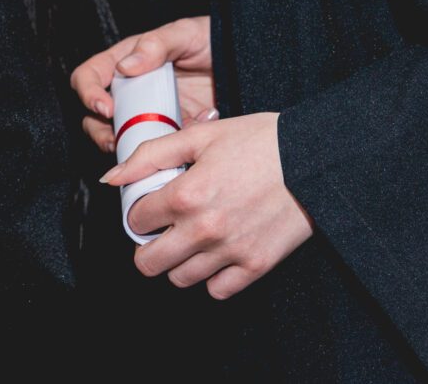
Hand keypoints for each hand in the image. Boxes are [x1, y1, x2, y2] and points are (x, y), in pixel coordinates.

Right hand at [71, 15, 216, 152]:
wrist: (246, 64)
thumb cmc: (211, 40)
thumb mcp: (186, 34)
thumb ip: (156, 45)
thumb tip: (125, 66)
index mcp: (125, 61)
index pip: (89, 76)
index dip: (88, 93)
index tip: (105, 108)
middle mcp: (131, 90)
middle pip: (93, 115)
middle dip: (100, 131)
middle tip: (116, 141)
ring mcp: (147, 114)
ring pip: (119, 138)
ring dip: (126, 148)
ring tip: (147, 150)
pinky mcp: (167, 133)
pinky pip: (155, 151)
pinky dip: (164, 153)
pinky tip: (187, 142)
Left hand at [103, 112, 313, 298]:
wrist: (314, 159)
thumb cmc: (259, 141)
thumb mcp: (200, 135)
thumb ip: (150, 156)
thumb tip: (112, 177)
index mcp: (187, 194)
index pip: (136, 220)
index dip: (139, 211)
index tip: (150, 205)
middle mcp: (205, 229)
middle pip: (149, 262)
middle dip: (148, 246)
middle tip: (161, 230)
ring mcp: (231, 251)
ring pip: (180, 279)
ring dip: (179, 261)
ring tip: (191, 239)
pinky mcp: (256, 266)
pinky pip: (217, 291)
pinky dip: (212, 278)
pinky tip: (216, 253)